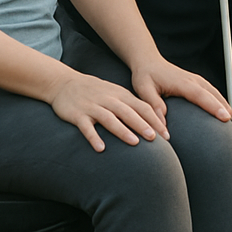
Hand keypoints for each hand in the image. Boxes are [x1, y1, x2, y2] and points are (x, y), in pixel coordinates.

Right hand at [48, 70, 168, 151]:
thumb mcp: (116, 94)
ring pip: (111, 119)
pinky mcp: (78, 115)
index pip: (142, 107)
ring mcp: (93, 107)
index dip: (155, 120)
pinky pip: (87, 127)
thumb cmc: (96, 92)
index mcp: (121, 95)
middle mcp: (109, 100)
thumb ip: (130, 106)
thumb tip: (151, 120)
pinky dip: (94, 137)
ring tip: (134, 143)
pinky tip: (101, 148)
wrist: (66, 83)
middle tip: (156, 138)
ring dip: (123, 131)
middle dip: (143, 125)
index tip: (166, 134)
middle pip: (129, 113)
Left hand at [130, 55, 231, 126]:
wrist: (149, 60)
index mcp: (182, 82)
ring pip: (214, 91)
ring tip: (230, 119)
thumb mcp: (144, 91)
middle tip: (231, 123)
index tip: (224, 117)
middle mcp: (192, 80)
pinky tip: (221, 108)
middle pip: (213, 93)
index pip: (201, 96)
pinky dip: (218, 99)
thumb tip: (163, 128)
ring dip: (223, 103)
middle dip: (223, 107)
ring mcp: (195, 79)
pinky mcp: (195, 81)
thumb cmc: (145, 75)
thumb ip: (154, 107)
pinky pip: (211, 90)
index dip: (214, 106)